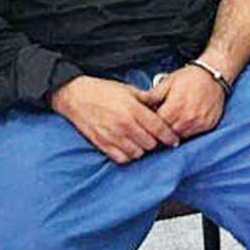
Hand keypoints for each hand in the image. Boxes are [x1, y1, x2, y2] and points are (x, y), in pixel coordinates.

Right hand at [51, 75, 180, 163]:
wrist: (75, 96)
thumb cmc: (103, 91)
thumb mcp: (129, 90)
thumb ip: (147, 100)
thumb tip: (163, 106)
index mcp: (133, 110)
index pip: (159, 128)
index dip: (169, 136)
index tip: (174, 140)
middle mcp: (124, 125)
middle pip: (150, 143)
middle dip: (156, 142)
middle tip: (155, 138)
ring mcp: (112, 136)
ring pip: (138, 153)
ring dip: (142, 149)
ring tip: (141, 142)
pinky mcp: (102, 144)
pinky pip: (122, 158)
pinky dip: (128, 155)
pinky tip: (129, 147)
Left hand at [137, 64, 225, 140]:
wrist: (213, 76)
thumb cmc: (188, 78)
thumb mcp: (167, 82)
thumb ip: (152, 95)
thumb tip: (137, 105)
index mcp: (175, 106)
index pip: (157, 125)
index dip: (149, 125)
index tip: (145, 124)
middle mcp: (188, 117)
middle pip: (167, 133)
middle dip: (160, 131)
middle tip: (154, 128)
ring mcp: (199, 122)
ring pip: (180, 137)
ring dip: (172, 134)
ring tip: (167, 128)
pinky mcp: (208, 125)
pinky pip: (192, 135)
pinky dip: (185, 132)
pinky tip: (180, 125)